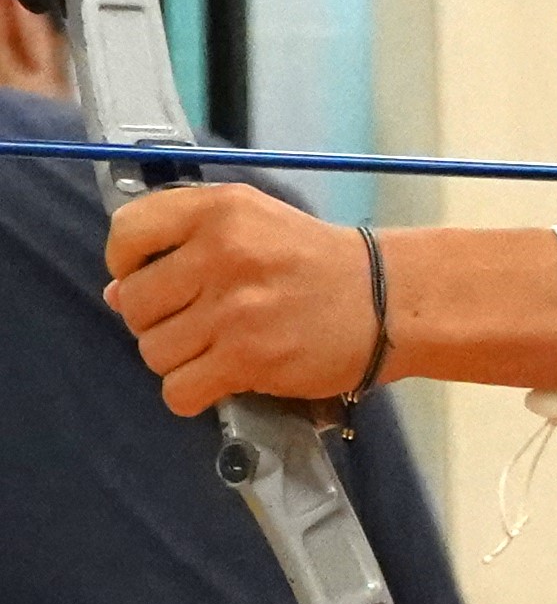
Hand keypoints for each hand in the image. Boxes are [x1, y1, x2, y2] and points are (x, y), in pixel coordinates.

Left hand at [101, 182, 381, 413]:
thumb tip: (116, 293)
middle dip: (157, 319)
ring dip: (179, 359)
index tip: (154, 278)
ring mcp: (235, 309)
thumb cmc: (318, 263)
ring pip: (152, 351)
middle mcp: (222, 253)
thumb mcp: (255, 223)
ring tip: (218, 349)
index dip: (126, 264)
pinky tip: (221, 380)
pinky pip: (179, 390)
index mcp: (220, 210)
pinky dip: (193, 393)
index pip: (127, 234)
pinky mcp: (249, 358)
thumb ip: (185, 244)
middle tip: (198, 320)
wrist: (392, 301)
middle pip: (133, 303)